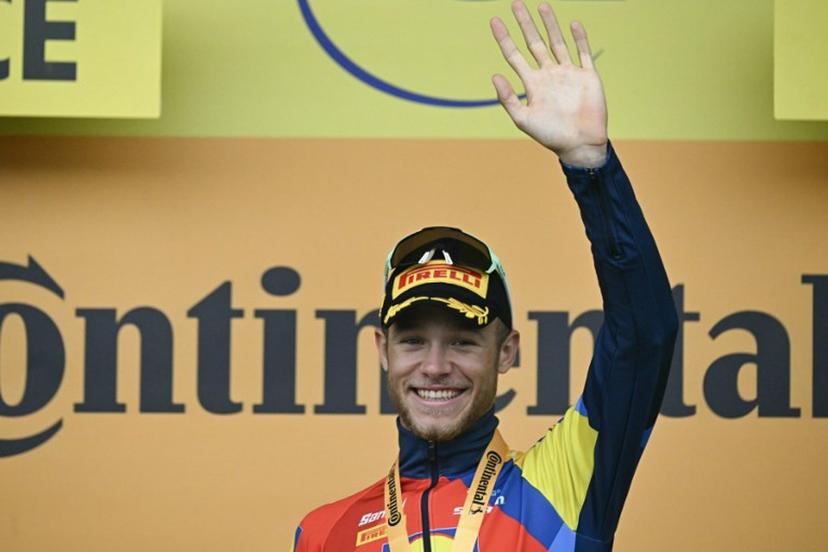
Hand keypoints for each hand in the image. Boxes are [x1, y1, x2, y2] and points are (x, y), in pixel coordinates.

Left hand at [490, 1, 607, 167]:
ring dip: (549, 25)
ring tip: (541, 6)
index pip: (514, 55)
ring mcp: (568, 74)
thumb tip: (494, 75)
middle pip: (534, 43)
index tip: (494, 21)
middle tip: (515, 3)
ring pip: (557, 43)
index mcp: (533, 84)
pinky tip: (572, 24)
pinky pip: (583, 53)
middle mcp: (549, 75)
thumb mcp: (523, 119)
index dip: (504, 38)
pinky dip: (579, 38)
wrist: (580, 145)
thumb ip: (508, 98)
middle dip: (525, 24)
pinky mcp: (587, 76)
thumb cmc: (550, 136)